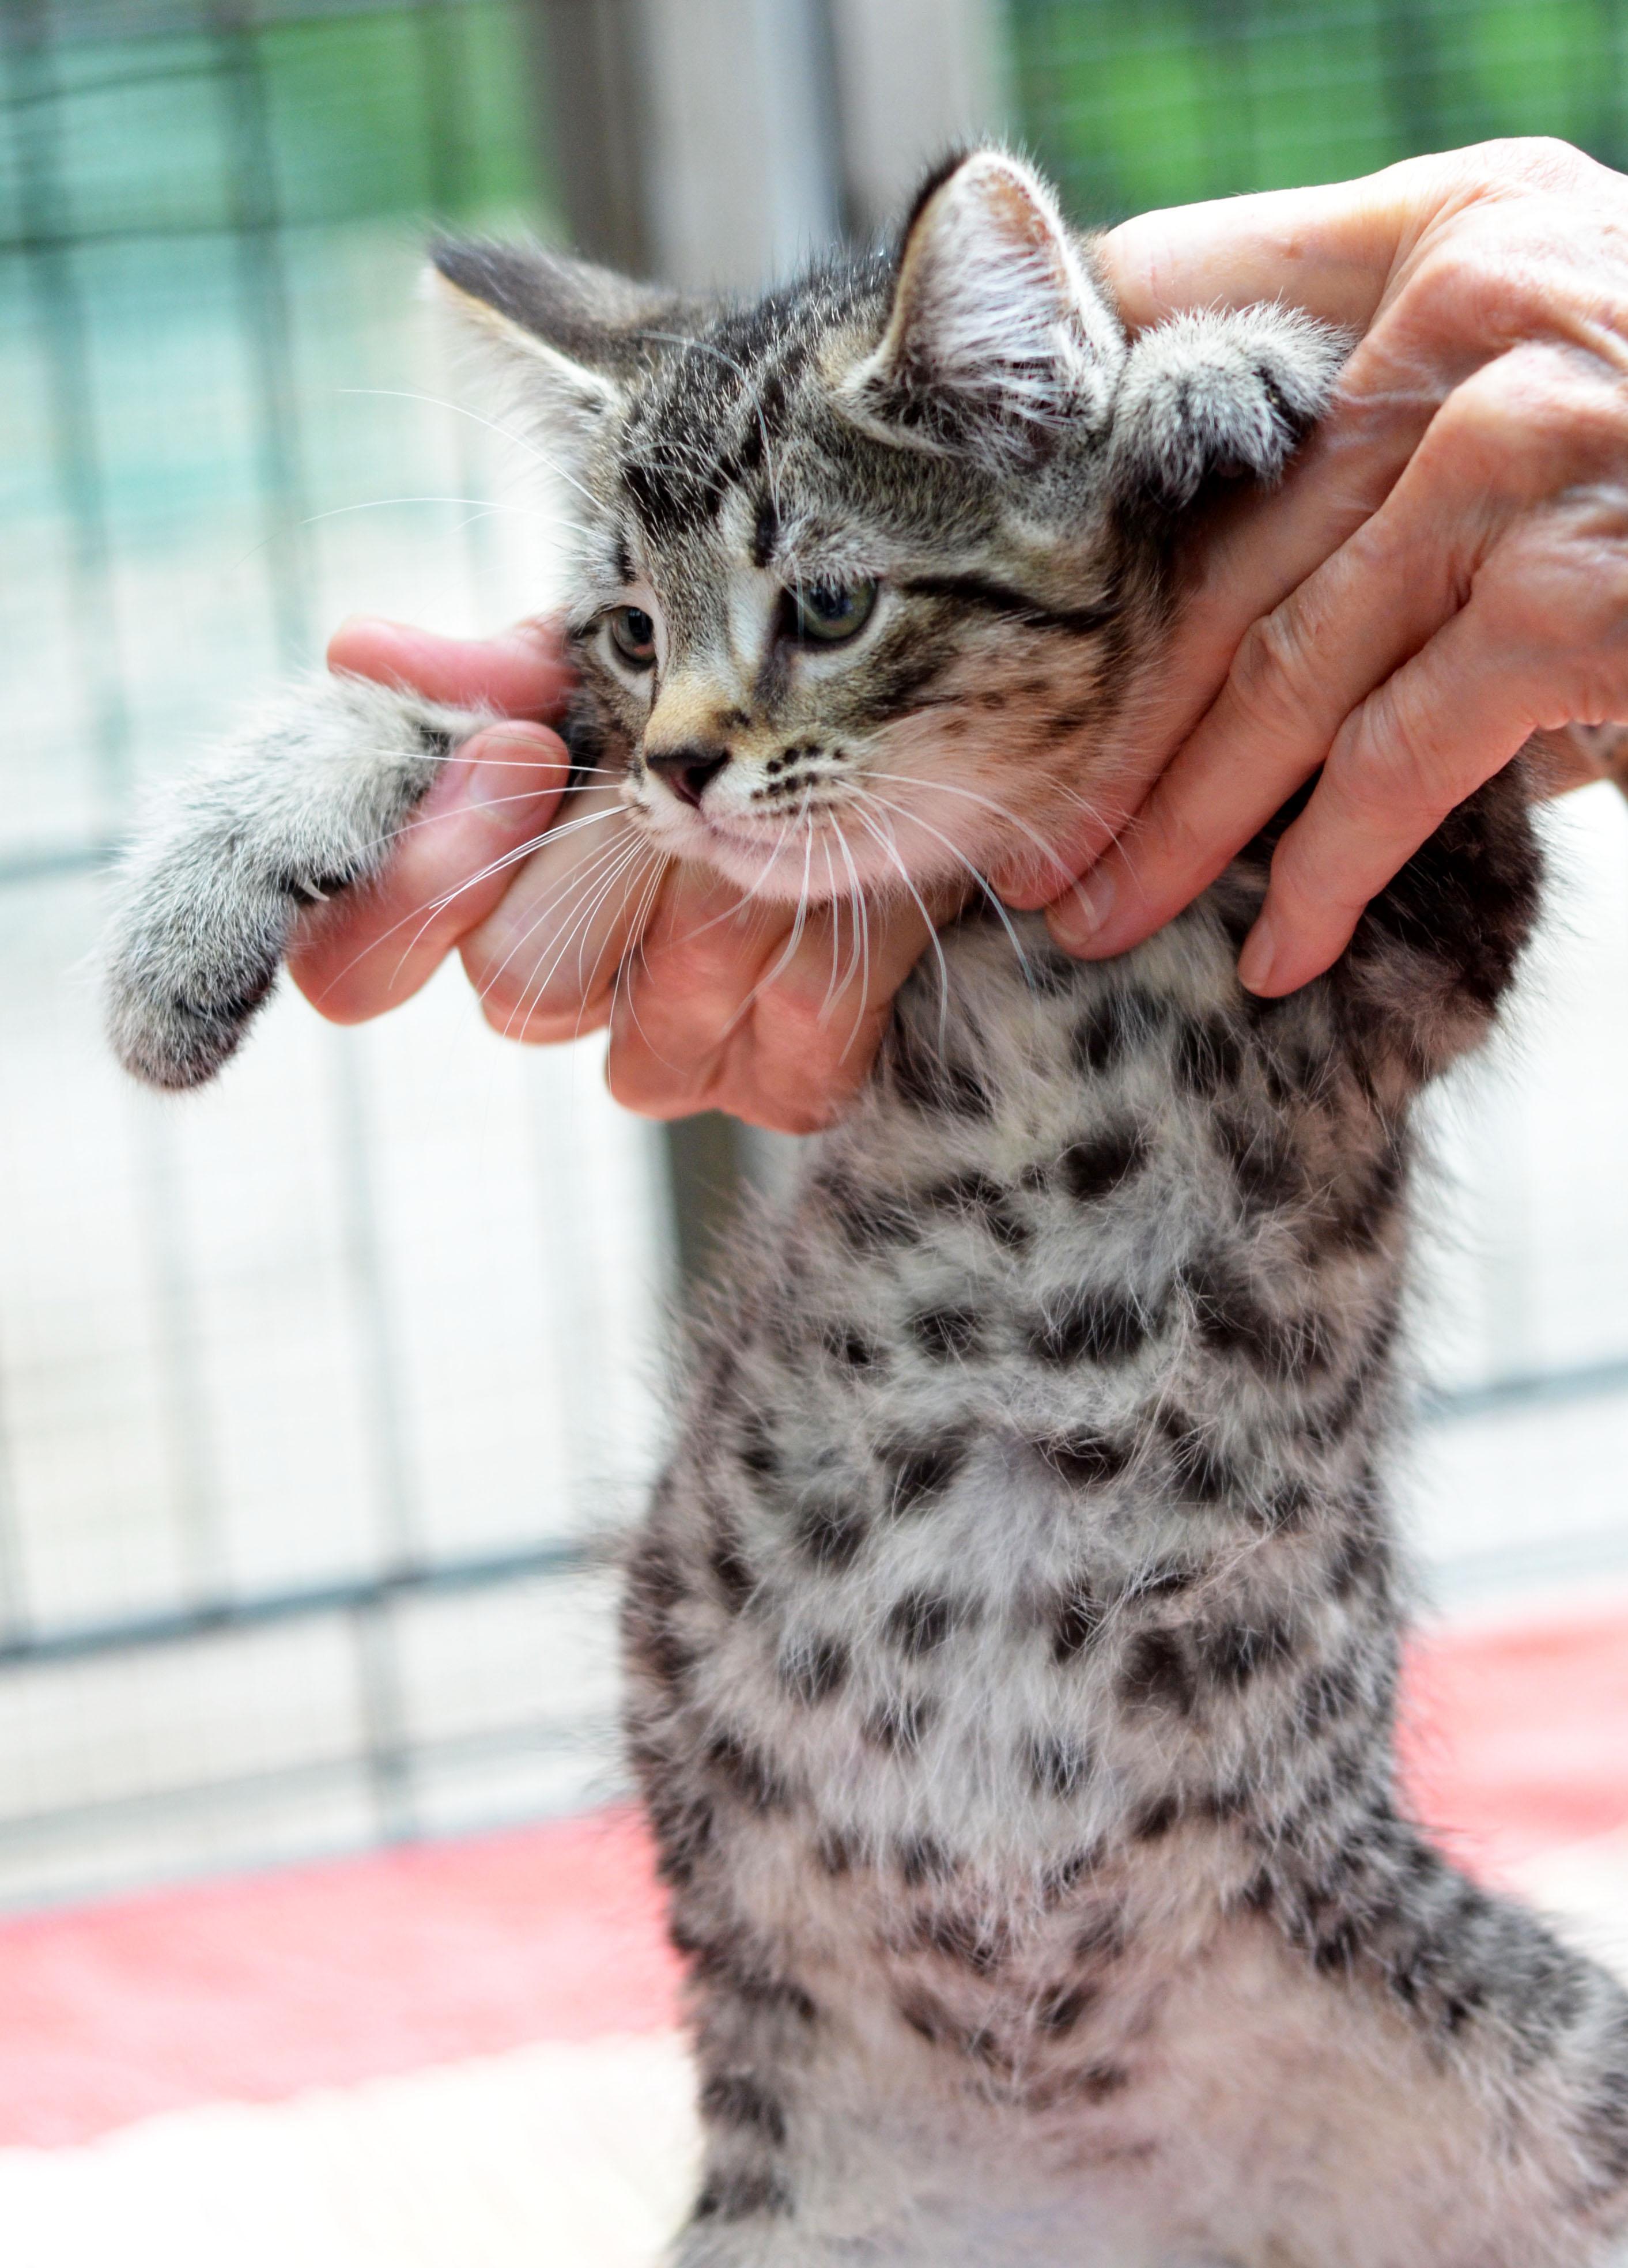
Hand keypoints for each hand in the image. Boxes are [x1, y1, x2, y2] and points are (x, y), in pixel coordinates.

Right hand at [290, 617, 936, 1132]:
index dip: (419, 882)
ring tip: (806, 815)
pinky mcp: (782, 1087)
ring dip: (748, 904)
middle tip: (699, 777)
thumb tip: (360, 651)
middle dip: (628, 861)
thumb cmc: (747, 692)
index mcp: (483, 891)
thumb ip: (501, 669)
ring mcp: (670, 1051)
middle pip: (520, 988)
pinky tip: (874, 895)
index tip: (526, 751)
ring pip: (657, 1028)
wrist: (920, 730)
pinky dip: (845, 962)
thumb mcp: (620, 658)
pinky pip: (788, 1057)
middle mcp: (558, 988)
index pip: (353, 969)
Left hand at [1014, 137, 1627, 994]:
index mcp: (1457, 227)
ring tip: (1095, 912)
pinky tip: (1272, 953)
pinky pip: (1393, 756)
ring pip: (1280, 667)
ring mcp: (1522, 443)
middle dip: (1102, 718)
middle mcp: (1480, 305)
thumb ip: (1397, 434)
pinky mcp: (1567, 590)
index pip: (1195, 315)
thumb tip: (1223, 576)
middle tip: (1012, 833)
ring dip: (1175, 819)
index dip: (1066, 453)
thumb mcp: (1550, 390)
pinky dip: (1324, 872)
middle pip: (1217, 546)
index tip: (968, 583)